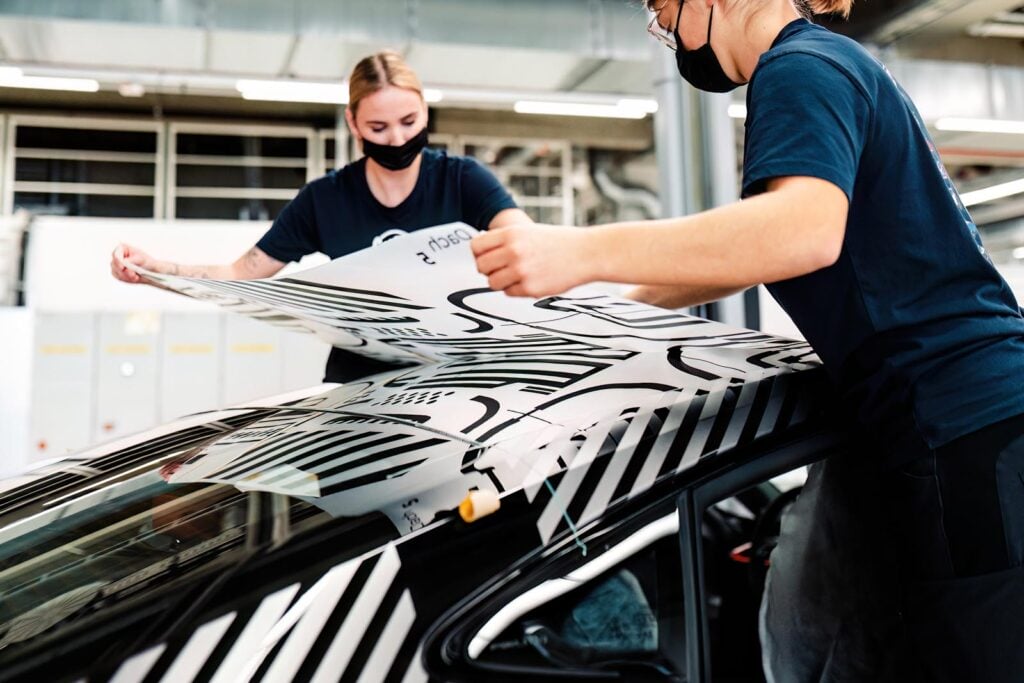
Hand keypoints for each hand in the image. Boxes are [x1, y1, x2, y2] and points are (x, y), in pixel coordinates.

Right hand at [110, 243, 155, 283]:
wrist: (151, 271)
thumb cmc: (147, 261)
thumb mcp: (141, 259)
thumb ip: (132, 260)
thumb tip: (124, 263)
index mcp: (122, 248)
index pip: (116, 254)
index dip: (118, 261)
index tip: (122, 267)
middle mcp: (117, 256)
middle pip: (114, 264)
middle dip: (123, 271)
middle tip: (133, 274)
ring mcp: (116, 265)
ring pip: (116, 272)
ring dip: (127, 276)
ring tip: (136, 276)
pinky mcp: (118, 273)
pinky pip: (120, 278)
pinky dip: (128, 279)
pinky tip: (135, 278)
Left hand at [471, 224, 593, 297]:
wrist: (586, 253)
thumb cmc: (559, 242)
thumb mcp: (528, 231)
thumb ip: (504, 241)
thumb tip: (481, 254)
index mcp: (511, 234)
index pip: (476, 247)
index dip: (480, 253)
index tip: (487, 256)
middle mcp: (513, 252)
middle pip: (481, 266)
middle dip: (489, 269)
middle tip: (501, 268)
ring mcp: (521, 271)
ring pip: (492, 283)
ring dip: (501, 281)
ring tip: (516, 275)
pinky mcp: (530, 288)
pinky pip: (509, 293)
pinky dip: (516, 289)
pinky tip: (530, 280)